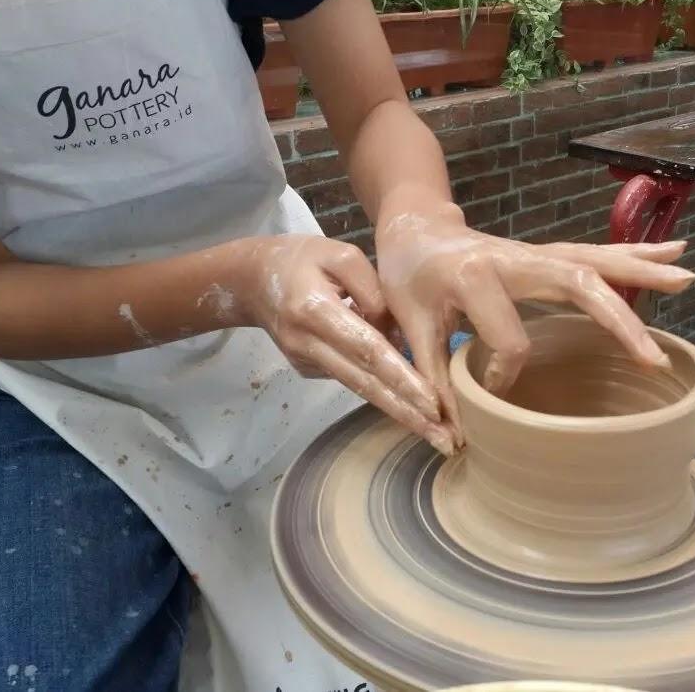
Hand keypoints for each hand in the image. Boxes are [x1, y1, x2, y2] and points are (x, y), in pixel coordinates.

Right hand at [240, 235, 451, 454]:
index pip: (367, 350)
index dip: (401, 378)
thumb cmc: (301, 258)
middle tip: (445, 440)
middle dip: (408, 414)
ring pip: (360, 389)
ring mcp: (305, 361)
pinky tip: (411, 402)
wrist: (249, 279)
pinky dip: (381, 390)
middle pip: (365, 383)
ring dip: (401, 413)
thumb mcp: (340, 254)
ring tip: (439, 436)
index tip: (433, 404)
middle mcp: (307, 343)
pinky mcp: (307, 369)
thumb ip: (374, 291)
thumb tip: (399, 337)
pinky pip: (351, 377)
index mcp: (314, 310)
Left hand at [374, 204, 694, 441]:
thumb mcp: (410, 327)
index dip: (503, 374)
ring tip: (689, 279)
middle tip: (653, 357)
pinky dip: (636, 254)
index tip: (491, 392)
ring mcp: (536, 253)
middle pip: (576, 284)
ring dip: (643, 271)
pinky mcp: (548, 255)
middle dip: (618, 320)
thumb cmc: (408, 277)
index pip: (509, 338)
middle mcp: (514, 258)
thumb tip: (452, 442)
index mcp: (474, 276)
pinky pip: (597, 254)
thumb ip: (430, 380)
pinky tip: (676, 250)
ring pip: (596, 261)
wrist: (415, 227)